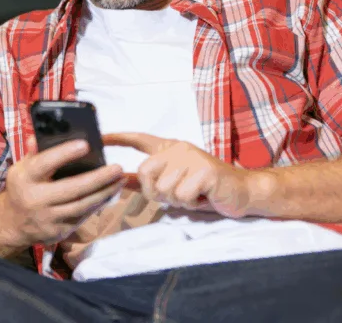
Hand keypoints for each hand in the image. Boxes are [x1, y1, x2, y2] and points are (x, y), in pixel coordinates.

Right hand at [0, 134, 125, 246]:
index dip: (64, 153)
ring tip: (119, 180)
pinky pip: (82, 217)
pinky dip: (98, 205)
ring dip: (104, 193)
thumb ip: (35, 153)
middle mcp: (35, 199)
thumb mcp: (22, 168)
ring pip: (81, 205)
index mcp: (25, 178)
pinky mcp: (58, 232)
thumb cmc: (22, 187)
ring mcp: (47, 218)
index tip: (86, 144)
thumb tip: (42, 134)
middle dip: (97, 178)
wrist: (12, 224)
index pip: (45, 163)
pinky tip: (109, 194)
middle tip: (117, 167)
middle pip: (71, 189)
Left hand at [104, 133, 250, 217]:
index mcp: (170, 148)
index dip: (118, 138)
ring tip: (195, 195)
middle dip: (157, 192)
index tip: (99, 137)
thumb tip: (119, 180)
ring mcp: (192, 157)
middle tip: (178, 195)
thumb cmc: (206, 190)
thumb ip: (148, 180)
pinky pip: (182, 195)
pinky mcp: (205, 170)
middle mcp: (178, 148)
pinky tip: (204, 197)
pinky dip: (191, 203)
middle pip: (145, 172)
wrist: (242, 192)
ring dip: (178, 200)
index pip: (140, 139)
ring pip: (164, 188)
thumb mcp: (174, 183)